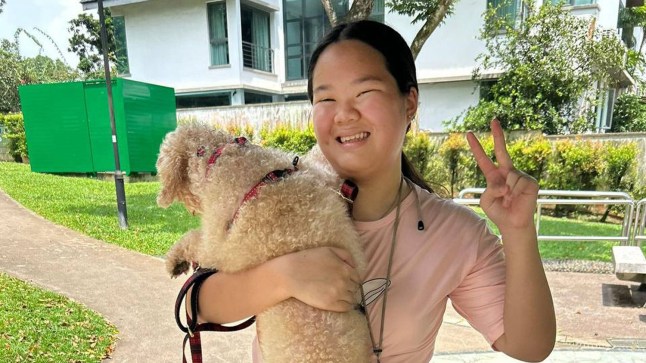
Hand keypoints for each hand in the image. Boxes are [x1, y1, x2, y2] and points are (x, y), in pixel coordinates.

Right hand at [272, 247, 359, 311]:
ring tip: (340, 296)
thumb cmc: (307, 259)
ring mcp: (337, 294)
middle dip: (350, 288)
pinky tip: (339, 303)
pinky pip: (345, 308)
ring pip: (352, 299)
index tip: (346, 281)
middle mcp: (344, 282)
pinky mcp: (330, 304)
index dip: (352, 280)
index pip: (357, 278)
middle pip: (355, 289)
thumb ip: (345, 255)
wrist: (290, 274)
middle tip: (341, 288)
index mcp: (345, 269)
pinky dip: (345, 306)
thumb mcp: (328, 250)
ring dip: (348, 298)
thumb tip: (354, 265)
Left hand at [466, 119, 538, 233]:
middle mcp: (507, 173)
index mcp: (493, 176)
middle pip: (501, 151)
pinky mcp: (530, 182)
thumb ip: (490, 188)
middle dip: (497, 135)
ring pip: (507, 176)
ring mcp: (519, 176)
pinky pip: (517, 181)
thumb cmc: (499, 212)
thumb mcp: (486, 199)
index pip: (483, 159)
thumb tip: (504, 183)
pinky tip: (517, 198)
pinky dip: (514, 191)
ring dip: (505, 190)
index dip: (476, 147)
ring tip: (509, 199)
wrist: (513, 223)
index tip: (470, 134)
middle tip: (493, 120)